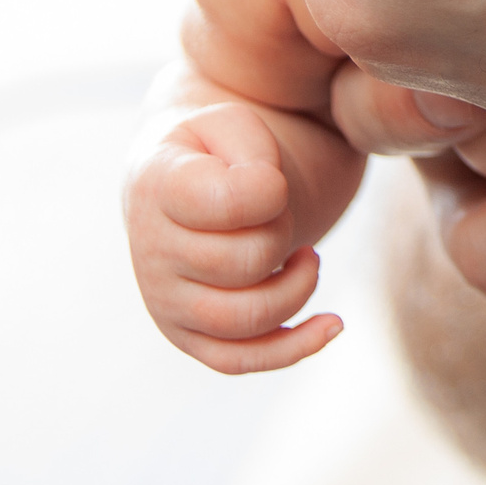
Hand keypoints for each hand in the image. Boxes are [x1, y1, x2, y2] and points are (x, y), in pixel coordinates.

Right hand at [124, 99, 344, 372]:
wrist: (188, 182)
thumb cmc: (220, 151)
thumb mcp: (236, 124)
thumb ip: (255, 151)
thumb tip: (271, 198)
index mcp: (157, 185)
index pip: (228, 204)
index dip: (270, 190)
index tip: (271, 178)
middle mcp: (151, 249)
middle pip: (248, 262)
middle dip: (284, 233)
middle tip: (281, 214)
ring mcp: (165, 300)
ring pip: (247, 318)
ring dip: (296, 288)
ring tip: (305, 257)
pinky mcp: (189, 335)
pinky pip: (239, 360)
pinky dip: (293, 348)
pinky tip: (334, 325)